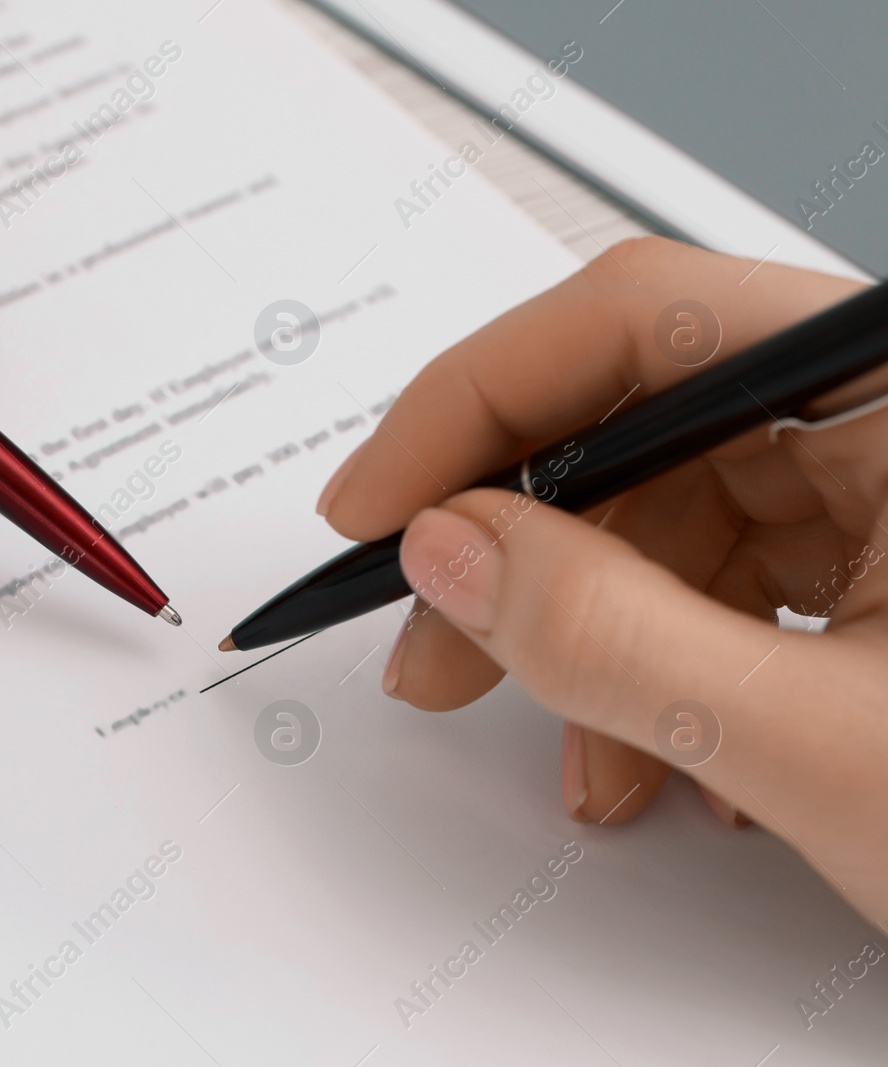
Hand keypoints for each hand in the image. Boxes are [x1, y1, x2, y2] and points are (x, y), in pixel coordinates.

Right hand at [318, 237, 887, 923]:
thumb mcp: (825, 743)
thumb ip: (612, 636)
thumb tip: (448, 546)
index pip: (636, 320)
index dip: (472, 402)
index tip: (378, 502)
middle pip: (637, 419)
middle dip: (514, 545)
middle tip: (428, 638)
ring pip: (669, 509)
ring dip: (585, 635)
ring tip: (561, 751)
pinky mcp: (885, 554)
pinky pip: (724, 575)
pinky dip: (661, 665)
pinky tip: (656, 758)